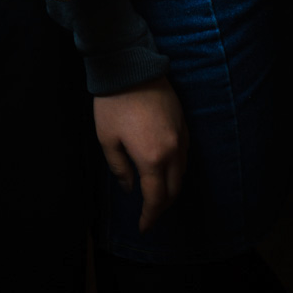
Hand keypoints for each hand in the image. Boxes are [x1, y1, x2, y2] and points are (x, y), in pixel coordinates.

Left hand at [93, 76, 188, 233]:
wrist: (130, 65)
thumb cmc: (113, 102)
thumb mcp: (107, 138)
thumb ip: (119, 168)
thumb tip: (130, 187)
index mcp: (152, 158)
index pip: (156, 198)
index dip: (150, 216)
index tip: (143, 227)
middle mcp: (172, 151)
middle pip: (174, 189)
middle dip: (163, 206)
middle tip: (150, 214)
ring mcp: (181, 136)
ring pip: (182, 173)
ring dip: (171, 187)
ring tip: (158, 194)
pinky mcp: (183, 123)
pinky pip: (184, 155)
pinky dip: (177, 169)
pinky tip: (166, 169)